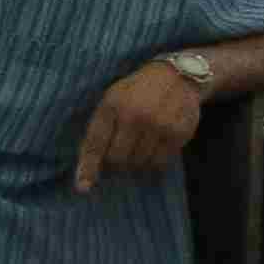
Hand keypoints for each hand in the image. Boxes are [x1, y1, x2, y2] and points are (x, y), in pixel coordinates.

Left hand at [75, 61, 204, 191]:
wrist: (179, 75)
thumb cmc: (138, 91)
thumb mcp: (112, 100)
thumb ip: (99, 131)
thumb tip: (88, 172)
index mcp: (113, 105)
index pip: (95, 143)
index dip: (88, 168)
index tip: (83, 188)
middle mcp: (136, 115)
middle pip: (118, 159)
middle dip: (118, 162)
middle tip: (123, 153)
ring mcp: (160, 124)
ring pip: (140, 163)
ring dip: (138, 162)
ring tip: (142, 146)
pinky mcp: (180, 132)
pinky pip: (161, 162)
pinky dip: (155, 160)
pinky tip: (156, 146)